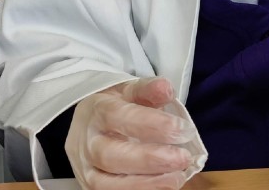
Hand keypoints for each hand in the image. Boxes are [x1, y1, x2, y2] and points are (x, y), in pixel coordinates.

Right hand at [66, 77, 197, 189]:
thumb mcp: (130, 90)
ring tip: (177, 178)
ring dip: (146, 183)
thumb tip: (166, 89)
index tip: (183, 129)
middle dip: (150, 159)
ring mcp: (85, 168)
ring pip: (107, 183)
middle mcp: (87, 142)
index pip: (120, 117)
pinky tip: (163, 185)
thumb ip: (148, 89)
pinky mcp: (90, 186)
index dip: (153, 124)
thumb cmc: (115, 106)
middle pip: (110, 155)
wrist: (89, 124)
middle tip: (182, 158)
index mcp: (97, 111)